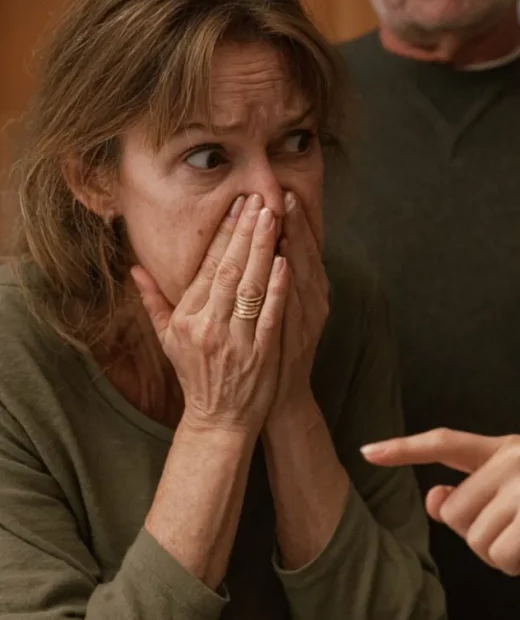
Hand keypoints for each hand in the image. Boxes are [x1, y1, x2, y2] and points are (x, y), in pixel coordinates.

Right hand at [131, 193, 288, 436]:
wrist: (219, 420)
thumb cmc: (196, 375)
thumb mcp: (168, 340)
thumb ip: (154, 301)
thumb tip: (135, 268)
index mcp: (186, 320)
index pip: (206, 268)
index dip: (223, 235)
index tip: (236, 206)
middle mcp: (207, 327)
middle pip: (228, 270)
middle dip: (244, 232)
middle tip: (258, 199)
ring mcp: (235, 341)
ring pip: (249, 287)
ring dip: (262, 250)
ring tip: (273, 218)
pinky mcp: (260, 355)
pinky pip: (270, 315)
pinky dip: (278, 288)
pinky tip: (285, 261)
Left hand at [265, 190, 328, 422]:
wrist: (280, 398)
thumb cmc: (273, 352)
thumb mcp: (279, 311)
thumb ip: (273, 278)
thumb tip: (266, 247)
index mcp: (309, 292)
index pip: (302, 249)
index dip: (296, 222)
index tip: (284, 193)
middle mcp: (313, 302)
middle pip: (305, 257)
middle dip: (295, 225)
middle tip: (284, 195)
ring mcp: (306, 321)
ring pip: (302, 276)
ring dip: (294, 246)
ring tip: (284, 218)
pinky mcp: (296, 339)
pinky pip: (292, 306)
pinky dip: (288, 285)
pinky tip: (283, 263)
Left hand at [361, 428, 519, 576]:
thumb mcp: (519, 494)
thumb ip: (475, 495)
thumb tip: (436, 501)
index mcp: (507, 448)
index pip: (445, 443)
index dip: (403, 448)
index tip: (367, 452)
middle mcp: (513, 459)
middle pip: (454, 511)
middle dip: (478, 535)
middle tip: (517, 533)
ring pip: (473, 538)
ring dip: (497, 553)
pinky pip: (498, 556)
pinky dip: (515, 566)